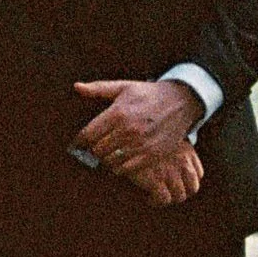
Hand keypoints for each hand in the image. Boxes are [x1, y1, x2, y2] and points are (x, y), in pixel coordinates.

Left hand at [74, 77, 204, 195]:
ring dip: (106, 159)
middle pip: (97, 150)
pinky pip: (126, 169)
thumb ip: (98, 89)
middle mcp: (128, 130)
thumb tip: (77, 87)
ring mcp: (140, 144)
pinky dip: (120, 167)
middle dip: (93, 149)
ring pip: (110, 161)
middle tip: (95, 147)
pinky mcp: (152, 155)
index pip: (88, 134)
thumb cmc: (148, 94)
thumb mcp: (124, 87)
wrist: (181, 101)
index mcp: (118, 113)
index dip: (79, 141)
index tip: (78, 143)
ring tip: (108, 153)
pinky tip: (121, 159)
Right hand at [128, 140, 205, 209]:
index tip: (177, 185)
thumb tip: (175, 168)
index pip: (198, 174)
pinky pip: (164, 199)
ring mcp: (170, 170)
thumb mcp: (163, 139)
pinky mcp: (155, 179)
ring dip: (169, 199)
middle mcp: (182, 160)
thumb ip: (172, 151)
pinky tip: (148, 198)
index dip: (188, 183)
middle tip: (167, 194)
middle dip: (181, 194)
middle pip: (193, 188)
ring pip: (180, 196)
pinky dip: (157, 202)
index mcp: (186, 150)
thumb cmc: (140, 139)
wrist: (121, 137)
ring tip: (156, 198)